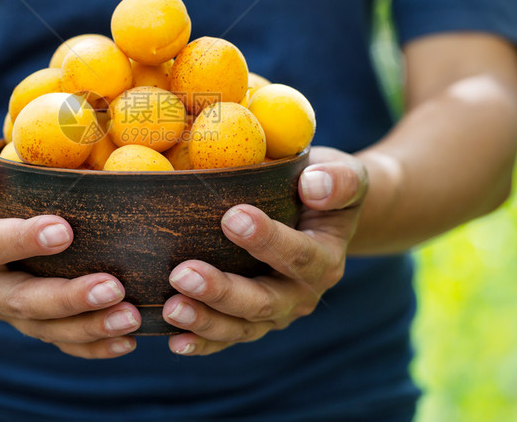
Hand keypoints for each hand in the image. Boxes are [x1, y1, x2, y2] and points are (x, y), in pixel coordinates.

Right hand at [0, 137, 140, 358]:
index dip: (23, 241)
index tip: (64, 231)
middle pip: (21, 300)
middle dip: (68, 298)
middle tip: (112, 288)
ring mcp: (4, 307)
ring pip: (45, 327)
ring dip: (89, 327)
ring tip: (129, 319)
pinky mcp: (29, 318)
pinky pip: (60, 339)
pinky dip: (92, 345)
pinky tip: (128, 341)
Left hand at [162, 146, 366, 354]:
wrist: (321, 213)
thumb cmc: (321, 186)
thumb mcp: (345, 175)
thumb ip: (338, 180)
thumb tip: (314, 185)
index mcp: (325, 258)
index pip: (297, 254)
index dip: (266, 240)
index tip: (231, 218)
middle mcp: (301, 293)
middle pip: (264, 301)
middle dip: (223, 291)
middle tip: (182, 274)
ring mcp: (276, 312)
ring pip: (241, 326)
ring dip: (206, 320)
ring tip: (171, 309)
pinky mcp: (251, 321)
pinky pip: (226, 337)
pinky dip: (202, 341)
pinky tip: (174, 340)